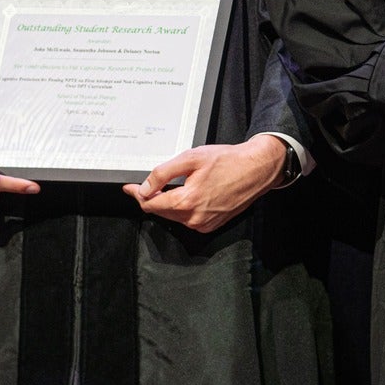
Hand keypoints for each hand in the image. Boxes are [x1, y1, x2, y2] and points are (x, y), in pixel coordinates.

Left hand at [123, 133, 286, 233]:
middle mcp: (194, 218)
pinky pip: (188, 219)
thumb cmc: (228, 161)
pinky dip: (183, 208)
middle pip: (161, 212)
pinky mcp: (211, 225)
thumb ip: (163, 173)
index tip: (129, 188)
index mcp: (186, 202)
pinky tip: (188, 193)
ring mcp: (203, 224)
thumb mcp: (191, 158)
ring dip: (168, 203)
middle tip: (148, 183)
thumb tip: (146, 186)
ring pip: (174, 216)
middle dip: (152, 198)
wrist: (255, 170)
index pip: (151, 204)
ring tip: (174, 185)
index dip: (137, 194)